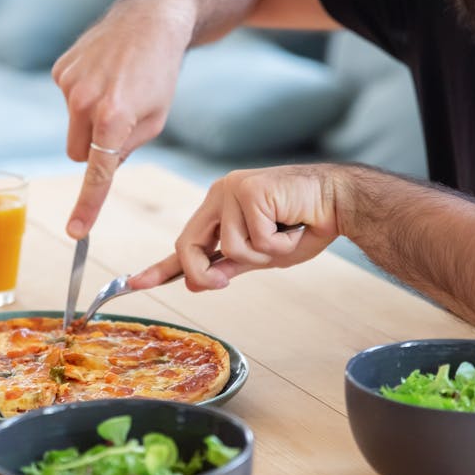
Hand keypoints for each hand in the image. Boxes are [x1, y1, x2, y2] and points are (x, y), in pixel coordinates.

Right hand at [52, 0, 194, 238]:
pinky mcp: (60, 70)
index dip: (87, 206)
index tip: (75, 233)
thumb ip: (125, 149)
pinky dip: (83, 95)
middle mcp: (84, 101)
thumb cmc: (159, 74)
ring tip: (116, 88)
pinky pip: (67, 101)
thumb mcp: (155, 119)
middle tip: (120, 121)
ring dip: (90, 120)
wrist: (150, 19)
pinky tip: (104, 73)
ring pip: (72, 128)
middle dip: (96, 148)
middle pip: (79, 154)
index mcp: (114, 118)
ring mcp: (68, 83)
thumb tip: (99, 166)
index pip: (96, 173)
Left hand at [129, 166, 342, 290]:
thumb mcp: (263, 255)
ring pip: (231, 248)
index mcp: (219, 209)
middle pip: (189, 247)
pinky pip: (255, 239)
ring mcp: (232, 190)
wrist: (340, 201)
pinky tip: (295, 223)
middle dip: (207, 273)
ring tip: (287, 234)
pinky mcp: (249, 191)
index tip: (133, 283)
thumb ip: (230, 265)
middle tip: (227, 280)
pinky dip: (279, 244)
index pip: (185, 244)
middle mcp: (220, 195)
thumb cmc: (306, 225)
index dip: (160, 268)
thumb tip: (197, 282)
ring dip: (265, 254)